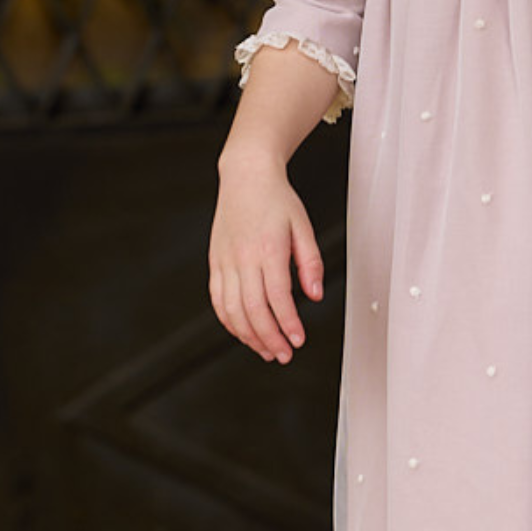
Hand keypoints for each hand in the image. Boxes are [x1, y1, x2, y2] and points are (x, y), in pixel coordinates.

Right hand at [209, 152, 324, 364]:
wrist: (245, 176)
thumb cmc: (276, 199)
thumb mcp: (303, 226)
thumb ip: (311, 262)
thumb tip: (315, 295)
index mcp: (268, 248)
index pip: (277, 297)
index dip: (288, 324)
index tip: (298, 340)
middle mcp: (243, 257)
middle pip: (253, 310)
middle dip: (269, 339)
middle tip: (284, 354)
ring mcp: (225, 261)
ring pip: (232, 310)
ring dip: (249, 336)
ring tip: (266, 350)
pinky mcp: (216, 262)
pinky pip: (218, 300)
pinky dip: (229, 321)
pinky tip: (244, 332)